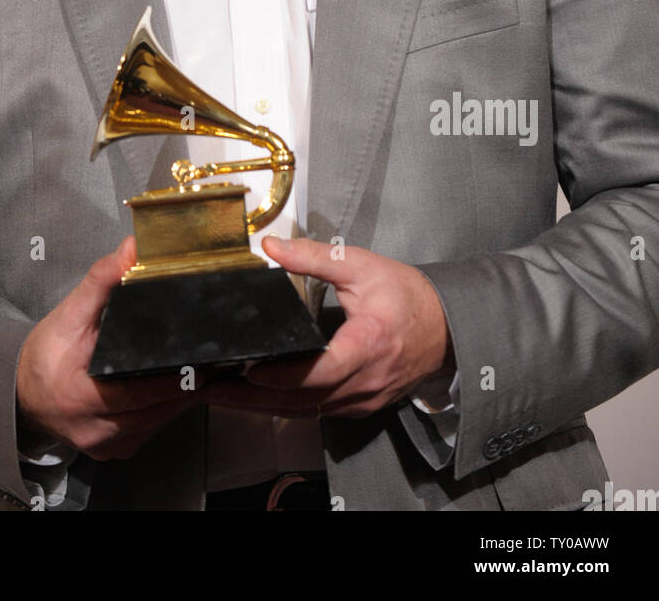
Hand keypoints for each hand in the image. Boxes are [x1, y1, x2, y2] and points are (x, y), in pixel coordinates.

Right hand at [16, 236, 199, 459]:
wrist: (21, 392)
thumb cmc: (46, 353)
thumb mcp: (70, 312)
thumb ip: (102, 279)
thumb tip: (132, 249)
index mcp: (79, 396)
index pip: (138, 393)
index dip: (171, 378)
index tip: (196, 360)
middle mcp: (93, 429)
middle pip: (156, 411)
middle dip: (183, 386)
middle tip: (206, 360)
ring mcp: (104, 446)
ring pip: (157, 424)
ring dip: (176, 400)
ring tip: (194, 371)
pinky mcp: (112, 452)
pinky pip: (148, 432)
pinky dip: (161, 412)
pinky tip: (170, 391)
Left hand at [201, 236, 453, 418]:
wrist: (447, 327)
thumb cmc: (406, 295)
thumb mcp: (360, 266)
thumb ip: (313, 257)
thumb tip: (271, 246)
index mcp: (368, 344)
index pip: (321, 371)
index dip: (283, 376)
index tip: (249, 370)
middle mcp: (366, 381)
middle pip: (304, 400)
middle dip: (255, 398)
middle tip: (212, 389)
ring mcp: (364, 400)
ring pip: (307, 413)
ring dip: (263, 408)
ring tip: (223, 395)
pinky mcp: (361, 406)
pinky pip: (318, 413)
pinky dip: (286, 408)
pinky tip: (258, 400)